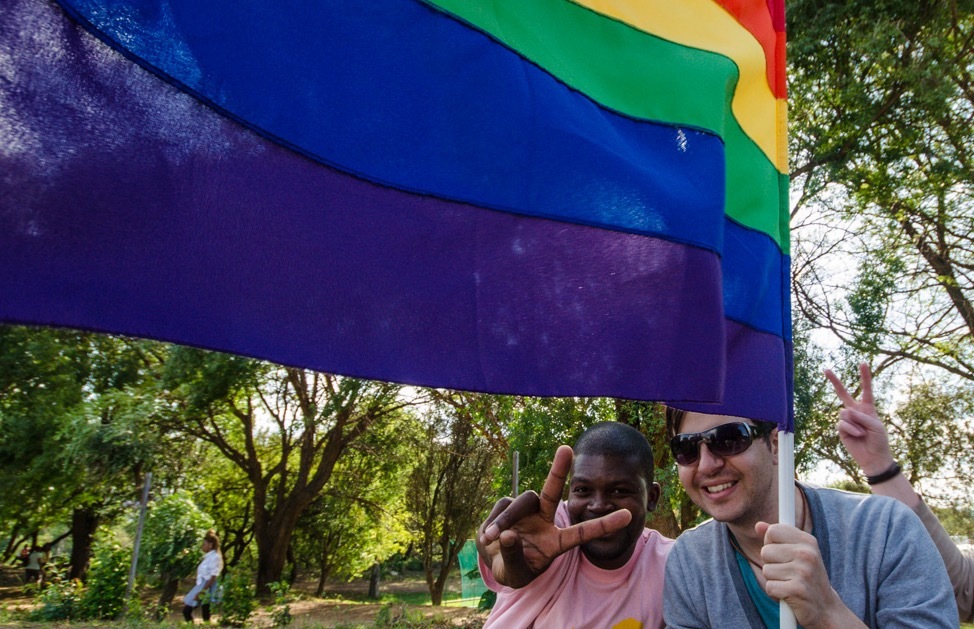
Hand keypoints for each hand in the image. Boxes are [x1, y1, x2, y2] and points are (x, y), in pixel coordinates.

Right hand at [476, 445, 630, 587]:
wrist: (495, 561)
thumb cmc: (514, 568)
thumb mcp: (515, 572)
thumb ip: (513, 556)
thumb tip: (507, 534)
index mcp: (556, 542)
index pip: (582, 532)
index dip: (604, 524)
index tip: (628, 514)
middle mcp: (544, 521)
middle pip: (552, 492)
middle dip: (558, 469)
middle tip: (566, 448)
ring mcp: (527, 512)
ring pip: (520, 502)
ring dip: (506, 518)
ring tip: (491, 539)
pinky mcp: (508, 506)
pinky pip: (502, 506)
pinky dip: (493, 521)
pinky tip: (488, 537)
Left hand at [755, 522, 863, 628]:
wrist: (825, 608)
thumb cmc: (807, 577)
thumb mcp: (797, 553)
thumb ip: (777, 538)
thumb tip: (758, 525)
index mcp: (808, 541)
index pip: (773, 531)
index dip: (770, 543)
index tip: (781, 553)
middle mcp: (807, 554)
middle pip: (765, 551)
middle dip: (771, 564)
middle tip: (788, 572)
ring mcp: (803, 572)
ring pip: (766, 570)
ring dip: (774, 580)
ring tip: (790, 583)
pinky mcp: (797, 590)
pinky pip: (770, 587)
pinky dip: (775, 593)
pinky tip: (789, 594)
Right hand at [825, 363, 894, 475]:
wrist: (873, 458)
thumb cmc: (879, 441)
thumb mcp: (876, 426)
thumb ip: (862, 416)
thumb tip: (845, 412)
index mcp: (868, 408)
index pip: (866, 390)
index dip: (865, 377)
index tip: (863, 363)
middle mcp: (855, 411)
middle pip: (843, 393)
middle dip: (834, 381)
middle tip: (826, 369)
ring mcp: (847, 420)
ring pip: (845, 413)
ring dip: (855, 423)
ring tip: (863, 433)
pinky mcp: (841, 429)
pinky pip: (842, 423)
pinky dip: (851, 429)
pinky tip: (857, 436)